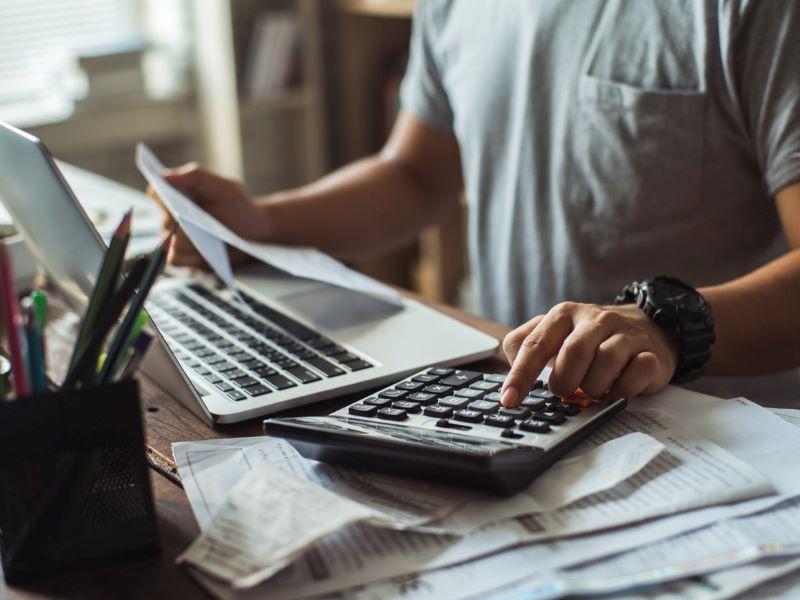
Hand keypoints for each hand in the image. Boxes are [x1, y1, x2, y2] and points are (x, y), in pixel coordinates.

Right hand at [148, 163, 268, 267]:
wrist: (257, 231)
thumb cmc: (239, 205)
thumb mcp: (224, 186)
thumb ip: (195, 176)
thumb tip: (163, 176)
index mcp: (179, 195)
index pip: (156, 193)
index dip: (161, 197)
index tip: (175, 201)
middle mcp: (174, 217)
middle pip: (164, 221)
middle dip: (181, 223)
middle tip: (200, 222)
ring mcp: (178, 238)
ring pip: (168, 242)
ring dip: (187, 241)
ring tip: (208, 238)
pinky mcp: (187, 257)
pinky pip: (174, 259)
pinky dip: (188, 258)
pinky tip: (204, 253)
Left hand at [500, 302, 679, 406]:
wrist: (649, 327)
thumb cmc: (591, 338)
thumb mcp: (555, 334)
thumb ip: (526, 346)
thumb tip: (510, 373)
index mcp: (564, 314)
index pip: (534, 344)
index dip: (520, 375)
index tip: (509, 400)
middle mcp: (594, 319)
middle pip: (573, 354)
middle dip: (564, 382)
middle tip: (565, 391)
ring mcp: (625, 334)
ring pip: (605, 363)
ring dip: (594, 387)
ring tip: (593, 389)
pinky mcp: (651, 353)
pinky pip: (636, 374)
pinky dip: (623, 389)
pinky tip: (618, 389)